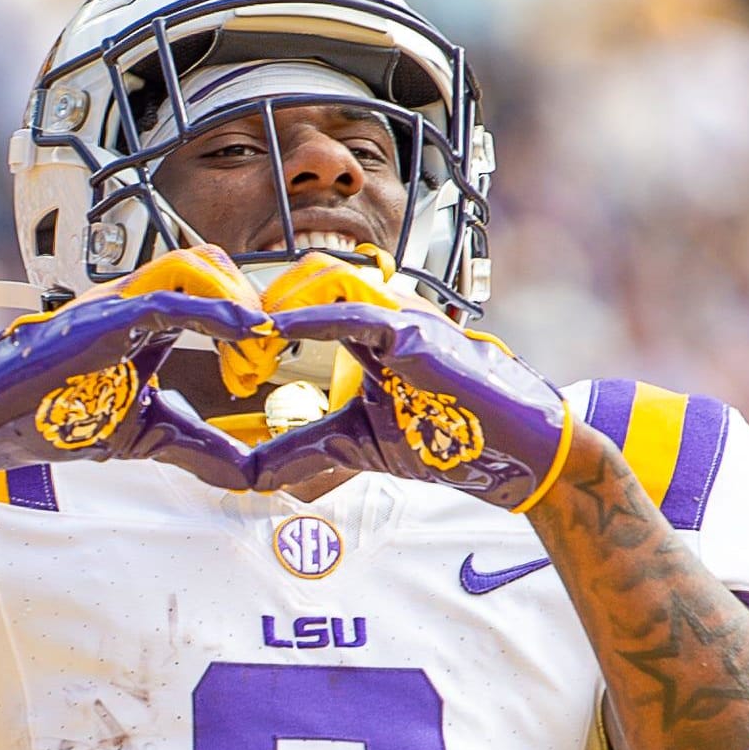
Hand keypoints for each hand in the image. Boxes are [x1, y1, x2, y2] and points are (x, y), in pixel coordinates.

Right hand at [0, 247, 263, 489]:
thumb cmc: (49, 415)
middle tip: (260, 356)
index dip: (243, 316)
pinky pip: (172, 297)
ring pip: (196, 264)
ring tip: (251, 347)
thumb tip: (245, 472)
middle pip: (211, 264)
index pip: (208, 289)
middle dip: (248, 305)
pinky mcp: (108, 316)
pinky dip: (218, 311)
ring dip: (236, 303)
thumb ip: (196, 444)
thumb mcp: (146, 432)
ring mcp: (117, 302)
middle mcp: (131, 301)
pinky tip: (247, 330)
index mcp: (141, 320)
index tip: (262, 357)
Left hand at [250, 304, 572, 508]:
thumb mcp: (355, 443)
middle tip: (236, 362)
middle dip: (257, 310)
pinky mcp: (415, 334)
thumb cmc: (450, 439)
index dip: (257, 322)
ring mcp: (399, 316)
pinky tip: (276, 331)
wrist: (516, 450)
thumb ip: (301, 447)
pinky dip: (311, 318)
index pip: (298, 300)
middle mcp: (380, 311)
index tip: (231, 363)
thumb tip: (247, 472)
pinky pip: (355, 311)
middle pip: (300, 277)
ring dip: (277, 308)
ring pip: (322, 277)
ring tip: (253, 354)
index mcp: (365, 328)